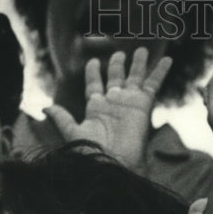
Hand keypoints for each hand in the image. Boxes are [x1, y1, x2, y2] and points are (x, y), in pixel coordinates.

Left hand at [43, 48, 171, 170]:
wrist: (115, 163)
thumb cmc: (92, 152)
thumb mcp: (72, 133)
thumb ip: (61, 118)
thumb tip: (44, 108)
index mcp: (96, 108)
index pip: (94, 85)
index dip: (94, 72)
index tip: (93, 61)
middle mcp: (114, 103)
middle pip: (116, 78)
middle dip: (117, 65)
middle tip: (120, 53)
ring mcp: (130, 102)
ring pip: (135, 77)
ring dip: (139, 64)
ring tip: (142, 50)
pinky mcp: (144, 104)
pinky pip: (153, 84)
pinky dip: (160, 71)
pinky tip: (167, 59)